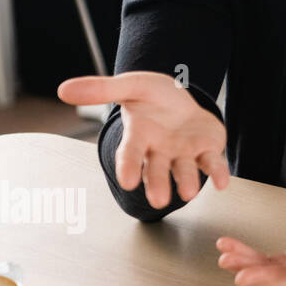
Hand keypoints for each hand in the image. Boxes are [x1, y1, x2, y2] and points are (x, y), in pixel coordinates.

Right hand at [57, 71, 228, 208]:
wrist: (181, 99)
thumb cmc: (153, 97)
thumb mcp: (132, 85)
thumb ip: (102, 89)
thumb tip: (63, 89)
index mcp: (139, 137)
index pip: (130, 154)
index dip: (127, 167)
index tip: (126, 181)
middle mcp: (160, 150)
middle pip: (157, 170)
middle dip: (157, 184)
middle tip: (158, 200)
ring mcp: (184, 153)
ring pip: (184, 170)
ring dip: (187, 182)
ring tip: (188, 193)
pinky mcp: (207, 151)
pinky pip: (213, 163)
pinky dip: (218, 173)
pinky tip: (223, 182)